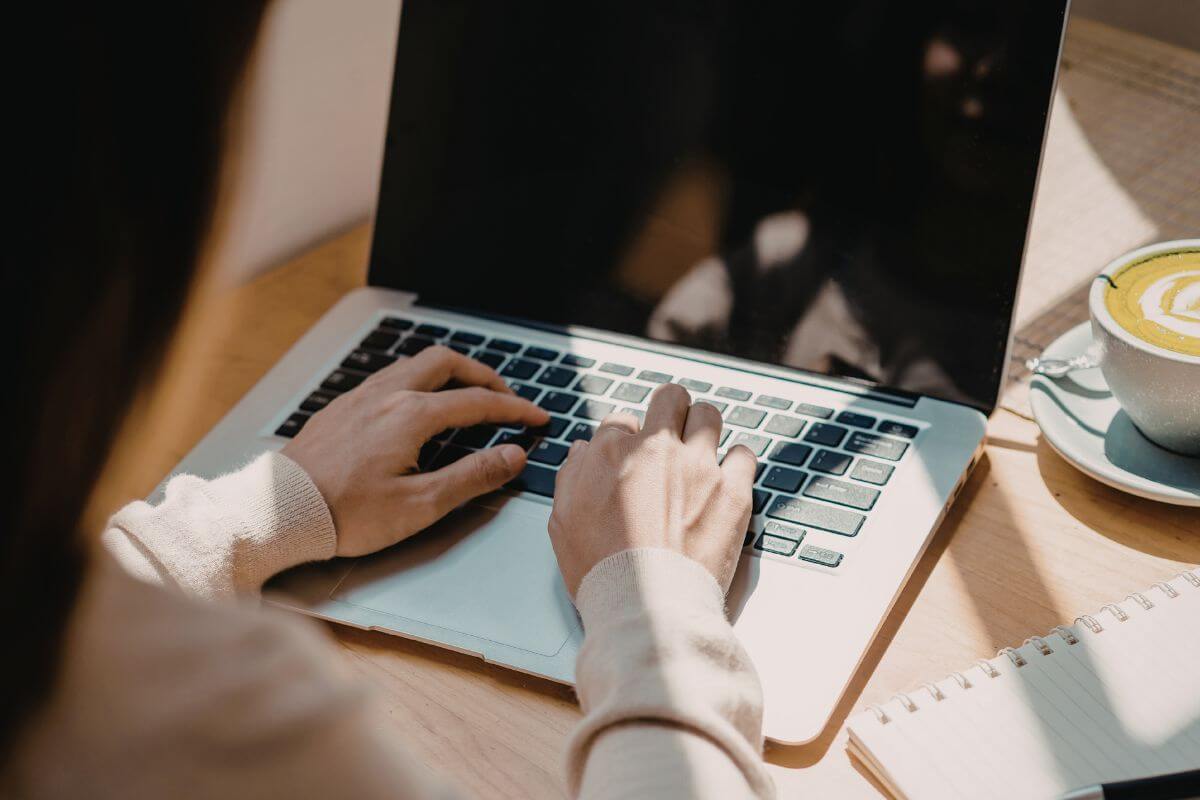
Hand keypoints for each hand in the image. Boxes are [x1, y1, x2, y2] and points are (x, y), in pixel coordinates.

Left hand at [282, 346, 548, 556]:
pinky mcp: (340, 408)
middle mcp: (387, 395)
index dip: (515, 409)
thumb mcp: (421, 505)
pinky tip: (415, 404)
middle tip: (504, 397)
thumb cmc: (347, 514)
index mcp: (412, 415)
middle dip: (483, 375)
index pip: (478, 402)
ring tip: (465, 395)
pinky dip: (417, 380)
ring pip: (414, 364)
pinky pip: (388, 377)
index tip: (537, 418)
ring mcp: (360, 397)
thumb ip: (472, 476)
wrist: (280, 512)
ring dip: (448, 373)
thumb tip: (513, 456)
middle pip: (446, 363)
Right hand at [548, 383, 756, 595]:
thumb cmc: (603, 570)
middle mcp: (657, 450)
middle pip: (670, 398)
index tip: (631, 456)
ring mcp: (699, 467)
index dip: (625, 438)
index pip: (621, 420)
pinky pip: (744, 454)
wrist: (648, 606)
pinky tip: (727, 478)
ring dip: (703, 428)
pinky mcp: (733, 491)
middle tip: (671, 431)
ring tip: (700, 450)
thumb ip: (571, 476)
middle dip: (669, 410)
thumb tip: (583, 451)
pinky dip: (736, 463)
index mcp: (611, 453)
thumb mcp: (563, 522)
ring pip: (709, 415)